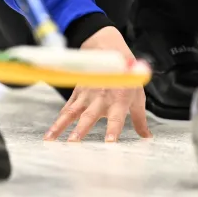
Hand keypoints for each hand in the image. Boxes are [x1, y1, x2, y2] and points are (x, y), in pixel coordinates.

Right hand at [43, 26, 152, 142]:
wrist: (111, 53)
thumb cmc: (127, 78)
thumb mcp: (138, 97)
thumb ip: (140, 120)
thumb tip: (147, 137)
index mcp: (119, 101)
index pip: (117, 119)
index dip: (113, 130)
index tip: (109, 142)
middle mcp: (101, 99)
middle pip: (89, 116)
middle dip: (81, 129)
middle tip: (73, 142)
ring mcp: (87, 96)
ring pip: (71, 112)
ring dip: (61, 126)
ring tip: (51, 139)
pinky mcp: (78, 93)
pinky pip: (66, 108)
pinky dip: (57, 120)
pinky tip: (50, 132)